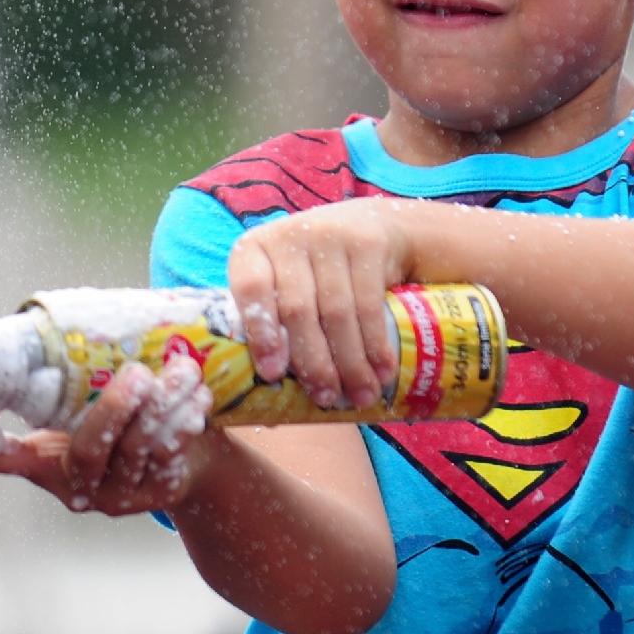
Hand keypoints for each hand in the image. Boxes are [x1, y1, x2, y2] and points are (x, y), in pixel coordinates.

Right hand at [0, 356, 214, 515]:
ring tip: (184, 371)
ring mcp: (115, 494)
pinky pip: (169, 458)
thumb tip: (73, 311)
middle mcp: (74, 481)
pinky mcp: (156, 495)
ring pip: (135, 452)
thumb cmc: (133, 410)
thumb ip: (80, 370)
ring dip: (162, 407)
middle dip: (113, 411)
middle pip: (84, 452)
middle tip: (140, 374)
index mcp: (44, 455)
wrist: (192, 453)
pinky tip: (198, 398)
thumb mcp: (96, 395)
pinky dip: (184, 423)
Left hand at [228, 196, 418, 412]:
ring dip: (350, 362)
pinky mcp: (367, 242)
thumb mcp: (288, 284)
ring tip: (360, 395)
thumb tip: (271, 406)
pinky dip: (376, 344)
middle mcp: (289, 235)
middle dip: (314, 362)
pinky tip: (382, 370)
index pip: (251, 288)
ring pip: (336, 312)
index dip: (260, 332)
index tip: (273, 374)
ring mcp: (330, 235)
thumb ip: (275, 329)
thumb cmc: (318, 273)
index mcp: (255, 250)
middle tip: (326, 398)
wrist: (375, 226)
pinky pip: (370, 303)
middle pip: (297, 309)